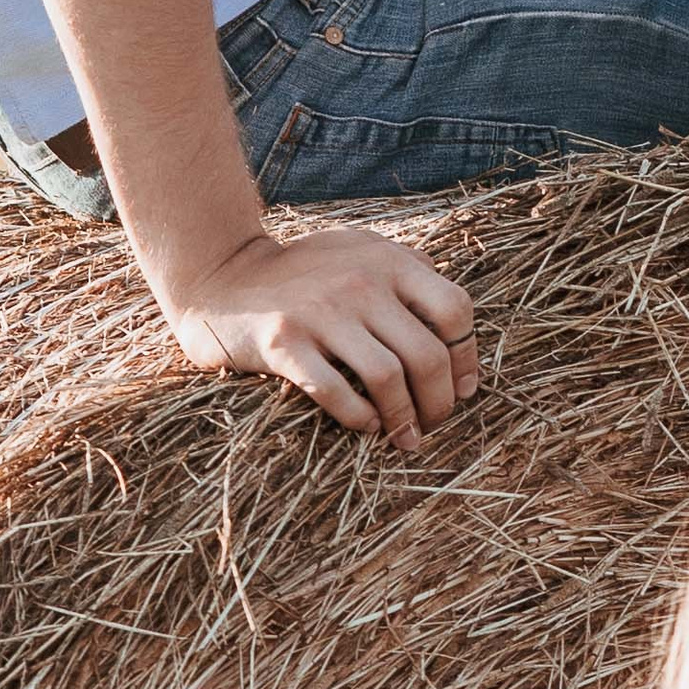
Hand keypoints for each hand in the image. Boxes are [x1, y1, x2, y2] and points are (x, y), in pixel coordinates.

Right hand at [164, 225, 479, 448]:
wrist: (221, 277)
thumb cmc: (302, 274)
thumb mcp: (358, 251)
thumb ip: (405, 270)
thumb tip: (456, 323)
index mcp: (387, 260)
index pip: (454, 310)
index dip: (467, 357)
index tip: (463, 388)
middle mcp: (360, 281)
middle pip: (427, 354)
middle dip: (440, 401)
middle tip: (434, 423)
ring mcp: (320, 311)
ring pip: (388, 378)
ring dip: (404, 418)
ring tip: (406, 437)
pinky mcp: (283, 342)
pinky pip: (336, 392)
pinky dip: (360, 418)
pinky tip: (366, 427)